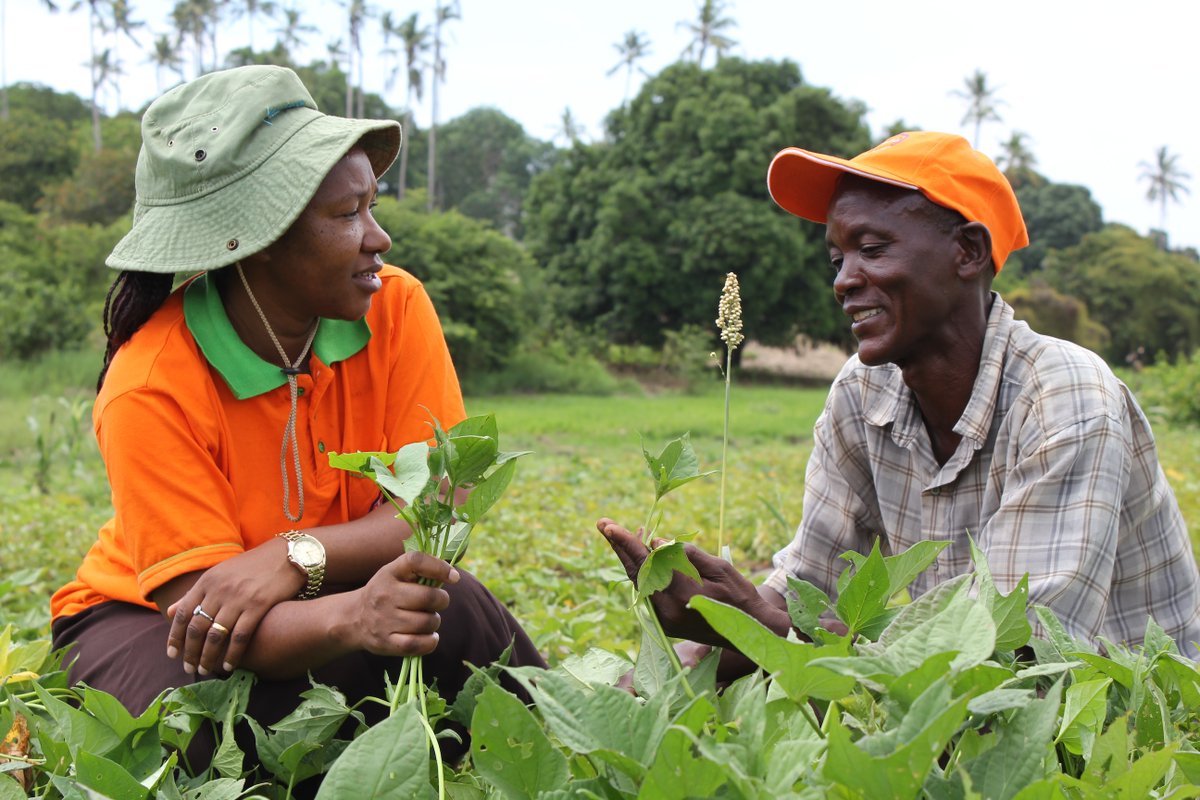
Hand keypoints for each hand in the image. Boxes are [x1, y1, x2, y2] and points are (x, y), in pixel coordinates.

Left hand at [162, 537, 301, 676]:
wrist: (287, 555)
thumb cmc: (253, 566)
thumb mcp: (220, 574)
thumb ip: (195, 594)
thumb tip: (169, 612)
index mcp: (207, 581)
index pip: (183, 613)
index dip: (175, 637)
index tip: (172, 654)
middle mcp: (219, 589)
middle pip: (197, 627)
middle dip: (190, 652)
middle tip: (188, 668)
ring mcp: (238, 598)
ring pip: (216, 635)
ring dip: (208, 657)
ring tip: (205, 670)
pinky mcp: (258, 605)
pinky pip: (240, 636)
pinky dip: (232, 654)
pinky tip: (228, 666)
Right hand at [350, 552, 459, 656]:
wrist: (354, 619)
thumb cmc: (386, 593)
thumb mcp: (396, 574)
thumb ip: (421, 570)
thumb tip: (453, 575)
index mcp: (390, 573)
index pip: (416, 561)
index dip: (439, 567)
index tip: (454, 577)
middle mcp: (385, 595)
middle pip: (428, 597)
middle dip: (441, 600)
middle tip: (438, 602)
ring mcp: (384, 620)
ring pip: (426, 622)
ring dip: (434, 621)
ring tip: (428, 619)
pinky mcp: (386, 642)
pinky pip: (417, 644)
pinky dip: (430, 641)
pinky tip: (429, 636)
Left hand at [597, 517, 782, 645]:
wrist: (749, 631)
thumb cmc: (739, 595)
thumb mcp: (718, 567)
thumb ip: (684, 555)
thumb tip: (654, 544)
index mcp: (680, 592)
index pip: (646, 562)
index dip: (626, 542)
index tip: (610, 526)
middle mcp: (666, 609)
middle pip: (635, 572)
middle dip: (618, 546)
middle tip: (603, 523)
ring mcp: (663, 619)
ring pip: (639, 582)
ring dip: (630, 557)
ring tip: (621, 534)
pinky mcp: (664, 624)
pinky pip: (647, 592)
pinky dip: (643, 572)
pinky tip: (642, 555)